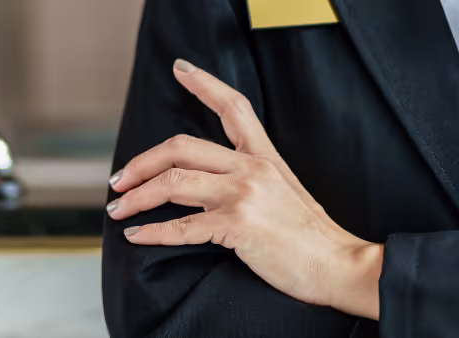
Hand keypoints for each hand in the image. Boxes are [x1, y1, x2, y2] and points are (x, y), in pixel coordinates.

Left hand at [107, 59, 382, 318]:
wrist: (339, 265)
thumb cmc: (310, 237)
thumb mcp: (281, 191)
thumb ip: (246, 179)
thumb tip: (203, 185)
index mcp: (264, 157)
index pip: (233, 107)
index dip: (205, 84)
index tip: (181, 69)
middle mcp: (251, 169)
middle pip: (181, 147)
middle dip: (142, 163)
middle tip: (119, 179)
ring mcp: (245, 195)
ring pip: (173, 183)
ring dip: (137, 196)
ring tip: (119, 209)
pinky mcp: (239, 226)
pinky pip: (182, 227)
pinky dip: (152, 233)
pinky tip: (136, 237)